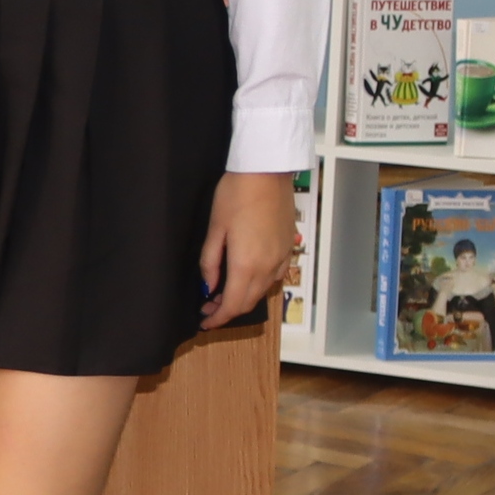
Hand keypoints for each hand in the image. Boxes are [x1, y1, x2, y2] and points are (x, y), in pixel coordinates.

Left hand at [199, 170, 294, 325]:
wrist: (266, 172)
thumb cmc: (236, 195)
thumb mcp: (214, 229)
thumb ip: (210, 262)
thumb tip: (208, 287)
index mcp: (247, 265)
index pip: (233, 305)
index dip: (218, 318)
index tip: (204, 322)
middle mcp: (269, 266)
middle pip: (249, 301)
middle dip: (228, 310)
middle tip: (208, 307)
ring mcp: (282, 257)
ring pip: (263, 290)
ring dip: (244, 297)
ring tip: (223, 293)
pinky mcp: (289, 247)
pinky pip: (275, 276)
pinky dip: (259, 284)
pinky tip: (247, 276)